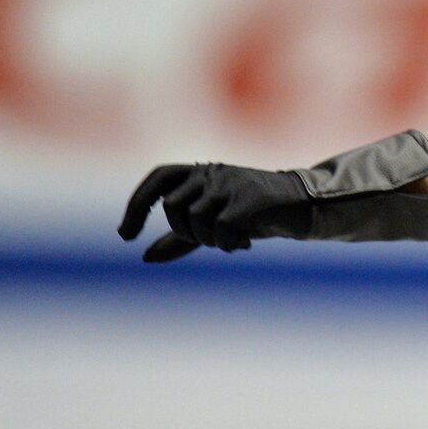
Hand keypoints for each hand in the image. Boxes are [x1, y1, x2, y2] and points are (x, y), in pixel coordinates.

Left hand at [120, 163, 312, 263]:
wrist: (302, 207)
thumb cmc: (255, 214)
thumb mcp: (213, 223)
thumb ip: (181, 237)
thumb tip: (146, 256)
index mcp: (202, 172)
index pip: (158, 179)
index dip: (137, 204)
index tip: (126, 235)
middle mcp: (214, 172)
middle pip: (173, 207)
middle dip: (186, 233)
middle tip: (211, 240)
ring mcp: (232, 183)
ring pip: (196, 220)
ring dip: (211, 241)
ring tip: (233, 240)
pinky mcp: (250, 198)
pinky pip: (221, 228)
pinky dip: (228, 243)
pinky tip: (244, 243)